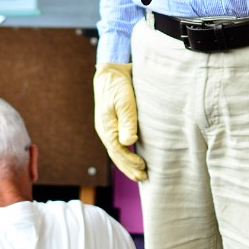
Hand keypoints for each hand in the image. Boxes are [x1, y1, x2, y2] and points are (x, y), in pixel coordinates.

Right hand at [93, 63, 146, 181]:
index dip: (130, 163)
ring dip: (127, 162)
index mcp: (106, 127)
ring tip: (139, 171)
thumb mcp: (125, 102)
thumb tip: (128, 144)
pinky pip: (117, 142)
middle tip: (143, 178)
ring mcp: (108, 126)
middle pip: (116, 154)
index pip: (118, 152)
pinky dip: (125, 152)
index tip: (143, 169)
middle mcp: (105, 129)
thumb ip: (127, 122)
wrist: (111, 70)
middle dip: (128, 168)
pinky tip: (133, 154)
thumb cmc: (118, 85)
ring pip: (116, 150)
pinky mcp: (113, 121)